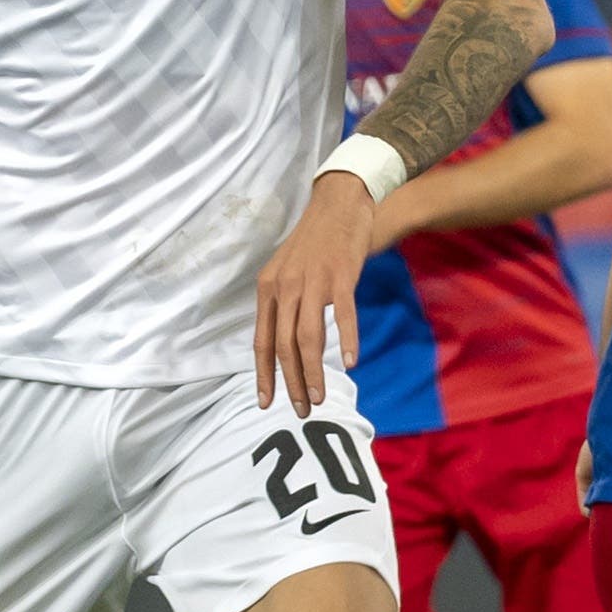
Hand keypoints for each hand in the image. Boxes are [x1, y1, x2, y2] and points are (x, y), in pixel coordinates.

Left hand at [251, 169, 376, 412]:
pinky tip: (350, 362)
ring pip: (308, 337)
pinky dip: (345, 340)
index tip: (266, 403)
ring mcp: (313, 281)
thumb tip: (284, 343)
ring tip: (319, 397)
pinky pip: (342, 314)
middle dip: (290, 382)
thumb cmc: (315, 240)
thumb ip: (283, 303)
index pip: (261, 341)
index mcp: (268, 288)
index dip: (263, 375)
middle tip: (300, 410)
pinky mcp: (340, 275)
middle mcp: (285, 286)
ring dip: (313, 372)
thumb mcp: (287, 270)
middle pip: (283, 345)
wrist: (339, 201)